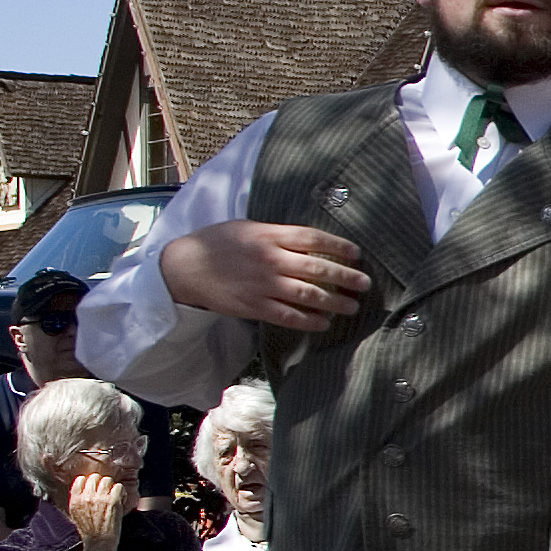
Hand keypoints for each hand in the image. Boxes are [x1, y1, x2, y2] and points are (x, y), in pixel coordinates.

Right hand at [65, 469, 127, 550]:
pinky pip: (119, 486)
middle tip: (106, 493)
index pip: (80, 479)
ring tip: (114, 497)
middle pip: (95, 477)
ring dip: (112, 487)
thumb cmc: (89, 531)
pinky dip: (122, 493)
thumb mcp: (76, 514)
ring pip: (107, 480)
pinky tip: (121, 501)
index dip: (89, 482)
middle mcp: (86, 497)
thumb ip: (78, 501)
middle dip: (101, 483)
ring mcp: (99, 498)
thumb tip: (84, 489)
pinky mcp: (112, 501)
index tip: (95, 488)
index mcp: (75, 500)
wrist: (99, 542)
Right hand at [156, 220, 371, 331]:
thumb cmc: (218, 243)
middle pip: (318, 268)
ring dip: (334, 302)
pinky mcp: (254, 306)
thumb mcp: (248, 228)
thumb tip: (311, 242)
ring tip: (352, 306)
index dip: (339, 246)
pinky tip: (324, 323)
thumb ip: (278, 234)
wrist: (185, 266)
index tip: (357, 254)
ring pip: (308, 294)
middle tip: (365, 284)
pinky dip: (309, 321)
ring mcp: (263, 284)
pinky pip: (288, 316)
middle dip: (346, 277)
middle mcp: (270, 259)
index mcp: (269, 235)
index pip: (313, 238)